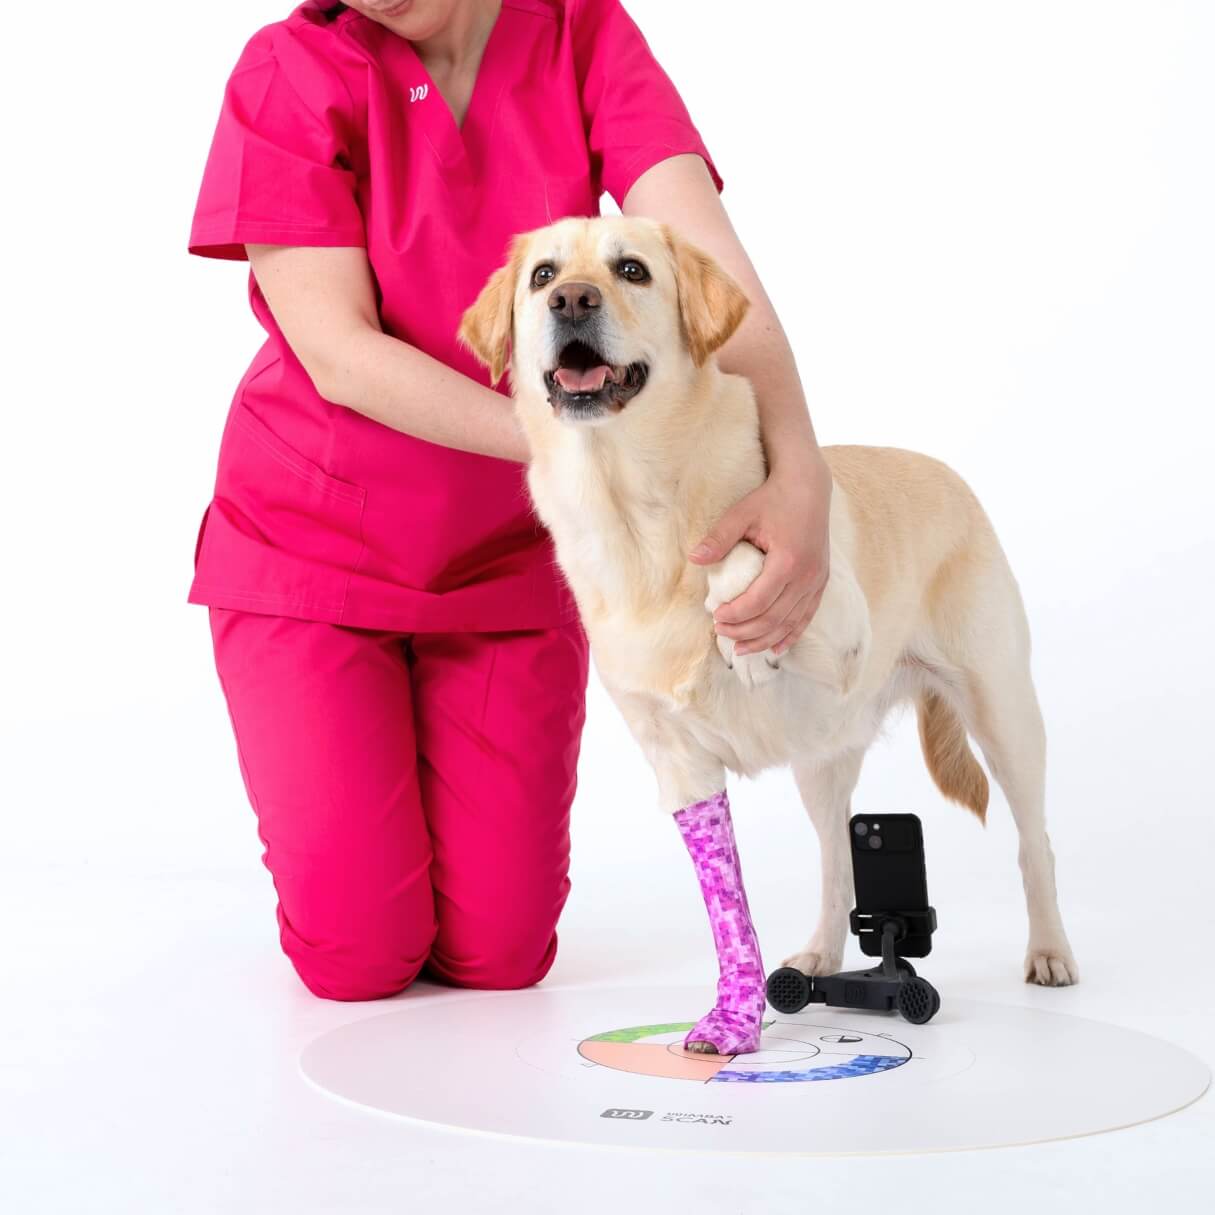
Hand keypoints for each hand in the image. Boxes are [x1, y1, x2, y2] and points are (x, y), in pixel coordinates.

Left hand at [689, 452, 831, 655]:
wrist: (808, 487)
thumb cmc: (772, 499)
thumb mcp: (741, 514)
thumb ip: (719, 538)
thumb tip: (694, 559)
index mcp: (789, 560)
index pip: (758, 601)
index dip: (736, 615)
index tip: (715, 616)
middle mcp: (807, 576)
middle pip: (774, 618)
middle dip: (745, 631)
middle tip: (721, 633)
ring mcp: (817, 581)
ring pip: (790, 623)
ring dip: (764, 639)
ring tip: (741, 649)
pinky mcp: (821, 582)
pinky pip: (806, 617)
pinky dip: (790, 635)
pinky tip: (775, 648)